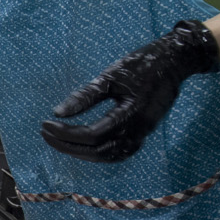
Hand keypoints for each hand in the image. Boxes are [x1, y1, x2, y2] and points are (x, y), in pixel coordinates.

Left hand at [41, 20, 219, 162]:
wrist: (173, 62)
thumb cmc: (141, 65)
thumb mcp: (109, 76)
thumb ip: (85, 96)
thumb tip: (57, 113)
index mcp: (130, 113)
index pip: (92, 134)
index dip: (66, 132)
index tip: (46, 123)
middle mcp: (138, 129)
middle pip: (97, 150)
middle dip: (68, 145)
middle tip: (45, 133)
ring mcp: (143, 134)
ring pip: (108, 156)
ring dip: (81, 152)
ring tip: (58, 140)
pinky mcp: (144, 133)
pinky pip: (119, 153)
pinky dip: (99, 153)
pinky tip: (82, 145)